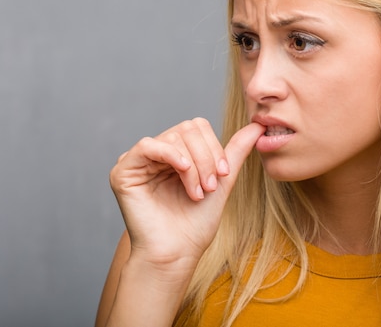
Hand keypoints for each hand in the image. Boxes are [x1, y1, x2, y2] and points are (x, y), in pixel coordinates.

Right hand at [110, 118, 264, 268]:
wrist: (178, 253)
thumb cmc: (196, 224)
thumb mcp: (221, 182)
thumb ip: (235, 152)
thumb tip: (257, 127)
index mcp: (176, 155)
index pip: (196, 127)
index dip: (214, 146)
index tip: (224, 174)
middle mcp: (156, 155)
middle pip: (186, 129)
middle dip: (205, 157)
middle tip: (210, 187)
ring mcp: (138, 162)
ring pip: (172, 138)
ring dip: (193, 166)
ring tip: (197, 192)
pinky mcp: (123, 171)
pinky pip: (148, 146)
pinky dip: (171, 155)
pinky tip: (183, 171)